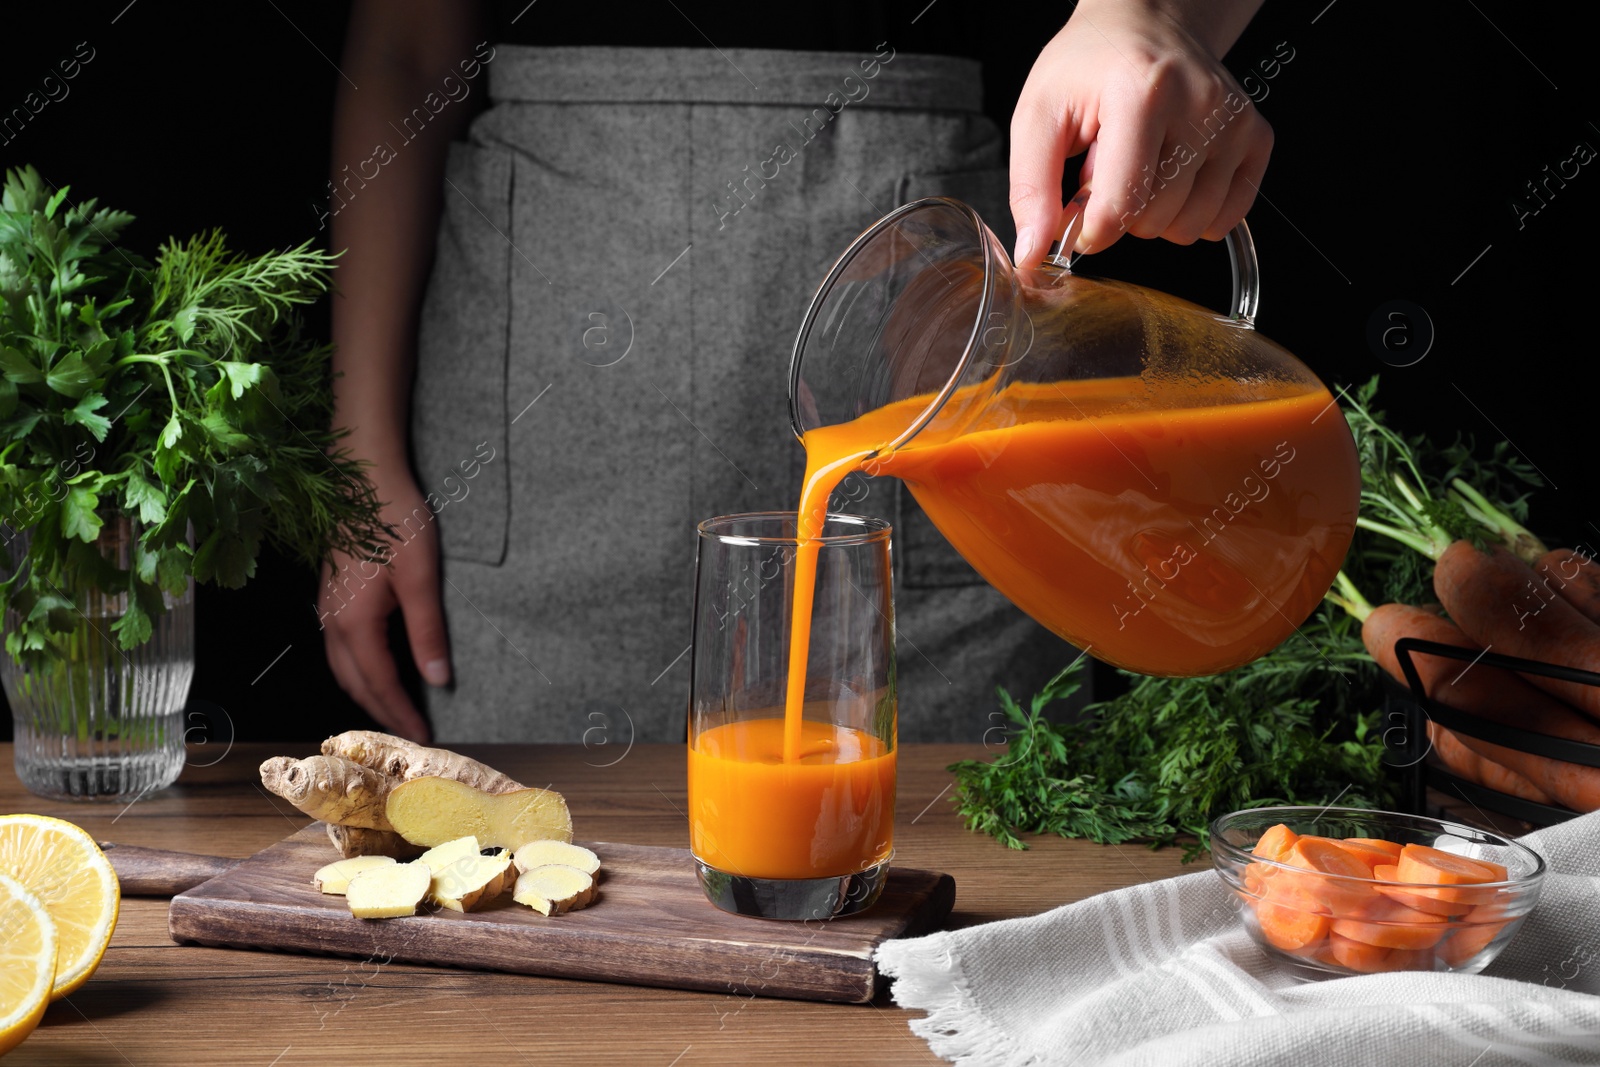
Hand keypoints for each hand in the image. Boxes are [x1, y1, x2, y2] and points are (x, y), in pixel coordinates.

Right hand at [320, 467, 449, 741]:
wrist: (361, 474)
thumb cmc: (394, 518)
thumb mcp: (420, 577)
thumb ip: (427, 631)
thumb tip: (438, 678)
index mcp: (355, 622)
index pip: (379, 683)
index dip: (402, 712)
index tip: (423, 735)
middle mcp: (333, 621)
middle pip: (355, 682)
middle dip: (381, 711)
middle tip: (410, 731)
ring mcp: (327, 607)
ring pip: (343, 666)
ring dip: (366, 692)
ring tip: (395, 707)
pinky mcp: (330, 594)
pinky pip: (340, 647)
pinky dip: (358, 668)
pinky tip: (377, 665)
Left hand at [1009, 0, 1272, 266]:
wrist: (1146, 20)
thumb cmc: (1091, 64)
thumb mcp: (1039, 115)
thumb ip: (1031, 188)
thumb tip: (1033, 252)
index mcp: (1141, 94)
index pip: (1119, 205)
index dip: (1089, 230)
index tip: (1076, 214)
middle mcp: (1199, 105)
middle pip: (1153, 221)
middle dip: (1120, 210)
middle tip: (1108, 165)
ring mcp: (1235, 123)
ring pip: (1189, 227)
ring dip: (1156, 214)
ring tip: (1142, 165)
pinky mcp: (1257, 137)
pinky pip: (1225, 219)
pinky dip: (1193, 212)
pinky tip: (1172, 175)